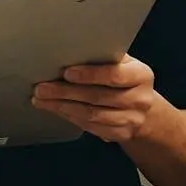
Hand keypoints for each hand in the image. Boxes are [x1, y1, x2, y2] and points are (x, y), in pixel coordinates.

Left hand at [32, 55, 162, 142]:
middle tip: (41, 88)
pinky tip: (56, 110)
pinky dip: (70, 118)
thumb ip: (103, 57)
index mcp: (141, 75)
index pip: (115, 75)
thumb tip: (68, 50)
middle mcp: (140, 99)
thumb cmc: (124, 78)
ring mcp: (132, 119)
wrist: (144, 110)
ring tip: (41, 100)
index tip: (66, 72)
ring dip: (62, 107)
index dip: (89, 74)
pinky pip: (91, 127)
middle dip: (65, 92)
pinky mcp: (121, 134)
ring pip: (92, 115)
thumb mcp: (121, 63)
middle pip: (98, 97)